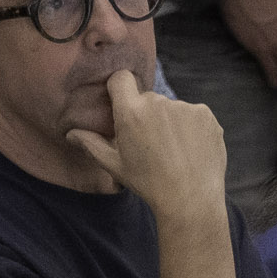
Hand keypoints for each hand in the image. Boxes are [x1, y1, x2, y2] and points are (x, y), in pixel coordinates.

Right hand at [63, 71, 228, 221]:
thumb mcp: (115, 165)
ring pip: (172, 107)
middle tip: (150, 143)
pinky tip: (190, 150)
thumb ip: (92, 144)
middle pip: (147, 98)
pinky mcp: (205, 114)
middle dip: (147, 114)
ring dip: (170, 122)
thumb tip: (71, 134)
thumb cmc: (148, 183)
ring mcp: (185, 107)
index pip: (121, 78)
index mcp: (131, 112)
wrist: (190, 199)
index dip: (120, 88)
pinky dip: (191, 127)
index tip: (122, 103)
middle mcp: (158, 102)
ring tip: (173, 151)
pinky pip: (193, 114)